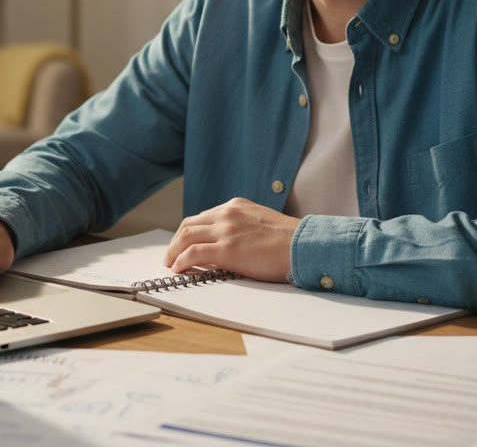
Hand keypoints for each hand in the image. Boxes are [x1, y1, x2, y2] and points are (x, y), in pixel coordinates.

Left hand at [164, 198, 298, 282]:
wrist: (305, 244)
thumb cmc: (290, 240)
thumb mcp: (261, 223)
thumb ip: (243, 227)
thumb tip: (231, 244)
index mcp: (236, 206)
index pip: (202, 217)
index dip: (189, 232)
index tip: (184, 244)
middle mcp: (227, 213)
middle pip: (188, 225)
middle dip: (175, 241)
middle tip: (171, 256)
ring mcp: (226, 230)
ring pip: (185, 236)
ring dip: (173, 252)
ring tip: (171, 265)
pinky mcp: (227, 249)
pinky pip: (192, 253)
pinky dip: (180, 261)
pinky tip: (178, 270)